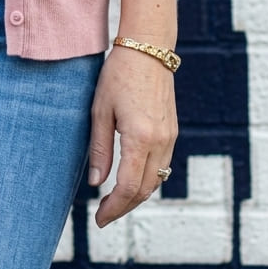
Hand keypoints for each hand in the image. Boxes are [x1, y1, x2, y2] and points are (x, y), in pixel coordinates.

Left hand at [88, 44, 177, 226]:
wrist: (148, 48)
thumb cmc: (118, 75)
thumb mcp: (100, 110)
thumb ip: (99, 149)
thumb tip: (95, 183)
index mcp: (140, 138)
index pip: (128, 187)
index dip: (113, 208)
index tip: (98, 219)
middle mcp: (160, 142)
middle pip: (144, 190)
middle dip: (123, 208)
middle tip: (103, 216)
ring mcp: (170, 137)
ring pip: (156, 181)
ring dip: (136, 196)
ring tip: (113, 201)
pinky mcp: (172, 131)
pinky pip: (162, 166)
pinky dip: (147, 180)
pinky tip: (130, 179)